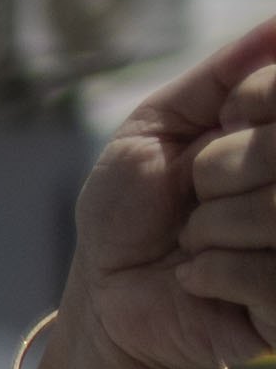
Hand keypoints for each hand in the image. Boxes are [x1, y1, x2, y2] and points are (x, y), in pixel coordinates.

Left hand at [45, 12, 275, 368]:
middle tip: (197, 194)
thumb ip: (223, 74)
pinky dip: (211, 272)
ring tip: (194, 239)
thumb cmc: (134, 207)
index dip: (246, 105)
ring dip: (210, 227)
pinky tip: (197, 278)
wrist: (108, 294)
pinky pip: (267, 273)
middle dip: (220, 170)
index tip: (216, 128)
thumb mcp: (158, 127)